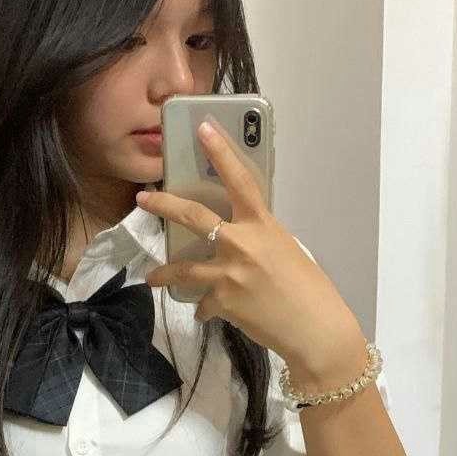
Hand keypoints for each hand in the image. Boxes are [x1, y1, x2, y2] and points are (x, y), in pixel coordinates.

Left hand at [137, 118, 362, 379]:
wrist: (313, 327)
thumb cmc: (307, 288)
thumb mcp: (285, 250)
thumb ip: (257, 240)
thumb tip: (237, 241)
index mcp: (262, 224)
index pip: (238, 180)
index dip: (221, 152)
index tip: (203, 128)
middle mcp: (242, 242)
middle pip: (193, 216)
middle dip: (164, 205)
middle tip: (143, 199)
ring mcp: (229, 272)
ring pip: (183, 268)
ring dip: (164, 273)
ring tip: (151, 277)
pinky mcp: (222, 301)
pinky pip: (203, 304)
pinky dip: (205, 309)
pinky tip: (208, 313)